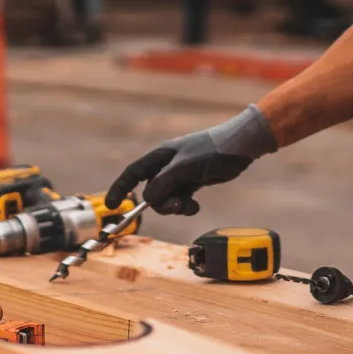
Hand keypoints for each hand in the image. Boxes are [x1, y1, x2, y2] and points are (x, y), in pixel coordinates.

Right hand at [106, 105, 276, 214]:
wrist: (241, 146)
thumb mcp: (187, 167)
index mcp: (161, 156)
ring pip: (165, 198)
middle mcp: (166, 165)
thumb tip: (147, 198)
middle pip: (150, 191)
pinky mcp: (191, 182)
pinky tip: (196, 205)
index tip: (111, 206)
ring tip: (190, 206)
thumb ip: (165, 182)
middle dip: (161, 203)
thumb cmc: (213, 150)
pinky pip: (179, 199)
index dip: (120, 188)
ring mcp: (179, 174)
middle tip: (177, 206)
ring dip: (175, 207)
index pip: (133, 173)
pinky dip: (185, 206)